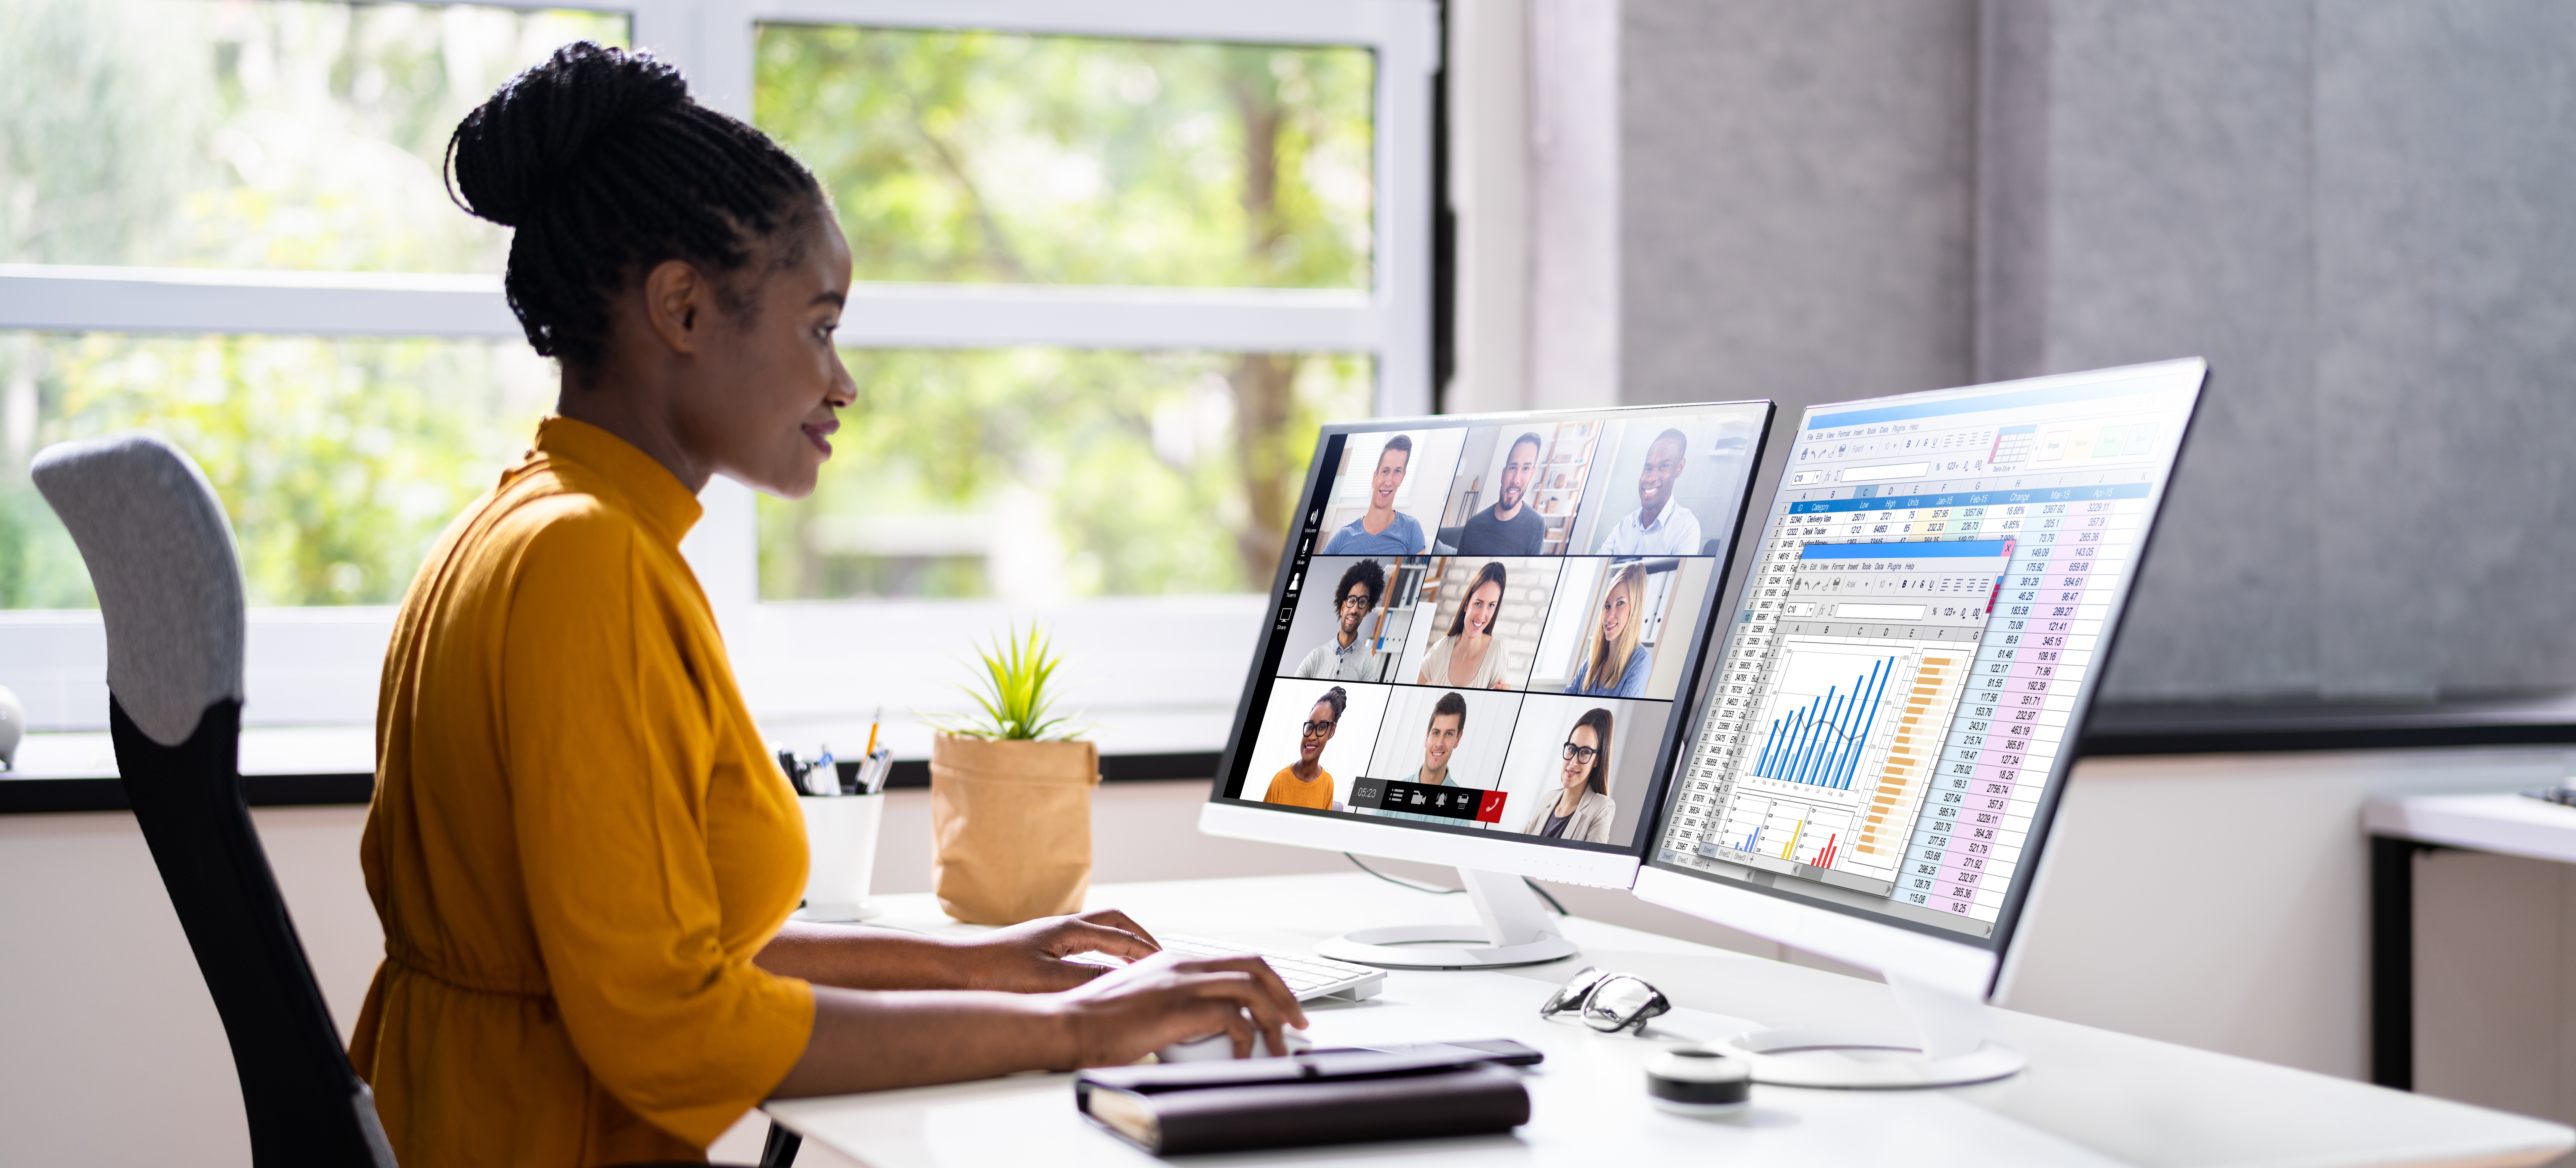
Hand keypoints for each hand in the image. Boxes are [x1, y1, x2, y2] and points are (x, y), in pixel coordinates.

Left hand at [951, 909, 1160, 992]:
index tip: (1167, 963)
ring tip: (1138, 964)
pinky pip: (1084, 945)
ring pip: (1099, 932)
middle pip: (1114, 922)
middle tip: (1159, 956)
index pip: (1121, 935)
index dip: (1147, 950)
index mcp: (1068, 929)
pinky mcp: (1041, 950)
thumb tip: (1121, 980)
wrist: (954, 971)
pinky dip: (1103, 954)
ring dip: (1122, 944)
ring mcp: (1051, 937)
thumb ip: (1086, 978)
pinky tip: (1102, 973)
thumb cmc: (992, 973)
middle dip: (1140, 937)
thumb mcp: (1045, 980)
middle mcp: (1062, 927)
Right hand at [1046, 951, 1309, 1067]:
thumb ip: (1176, 1001)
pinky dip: (1247, 1038)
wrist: (1068, 1024)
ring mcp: (1182, 982)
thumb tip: (1206, 1024)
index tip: (1282, 1007)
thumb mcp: (1146, 1000)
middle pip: (1256, 965)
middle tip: (1298, 1021)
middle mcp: (1184, 963)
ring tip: (1282, 1045)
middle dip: (1285, 994)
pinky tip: (1244, 1056)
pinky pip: (1232, 1018)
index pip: (1239, 961)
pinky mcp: (1178, 1006)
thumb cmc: (1100, 1021)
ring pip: (1252, 988)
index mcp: (1176, 960)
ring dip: (1274, 1019)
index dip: (1269, 982)